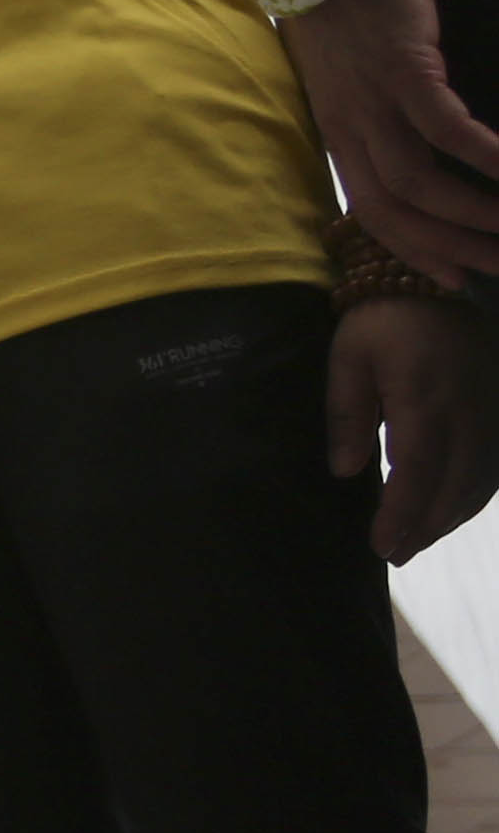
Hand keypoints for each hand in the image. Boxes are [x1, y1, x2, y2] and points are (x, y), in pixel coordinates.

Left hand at [281, 0, 498, 286]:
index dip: (414, 251)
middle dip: (448, 247)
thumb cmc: (349, 20)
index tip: (456, 278)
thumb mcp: (352, 85)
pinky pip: (444, 127)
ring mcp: (373, 101)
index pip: (373, 214)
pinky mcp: (403, 69)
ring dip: (470, 212)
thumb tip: (423, 167)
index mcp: (339, 136)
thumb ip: (378, 128)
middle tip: (496, 266)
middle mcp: (350, 128)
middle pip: (395, 211)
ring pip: (417, 181)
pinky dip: (480, 154)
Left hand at [331, 294, 496, 561]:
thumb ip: (347, 414)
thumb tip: (347, 471)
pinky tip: (453, 509)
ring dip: (450, 516)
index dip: (403, 516)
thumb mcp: (349, 358)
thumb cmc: (382, 318)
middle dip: (425, 527)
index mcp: (426, 400)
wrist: (435, 277)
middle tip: (394, 555)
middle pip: (454, 486)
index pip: (418, 473)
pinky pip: (494, 462)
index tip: (382, 547)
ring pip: (480, 480)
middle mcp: (468, 411)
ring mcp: (491, 409)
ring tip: (417, 541)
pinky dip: (475, 494)